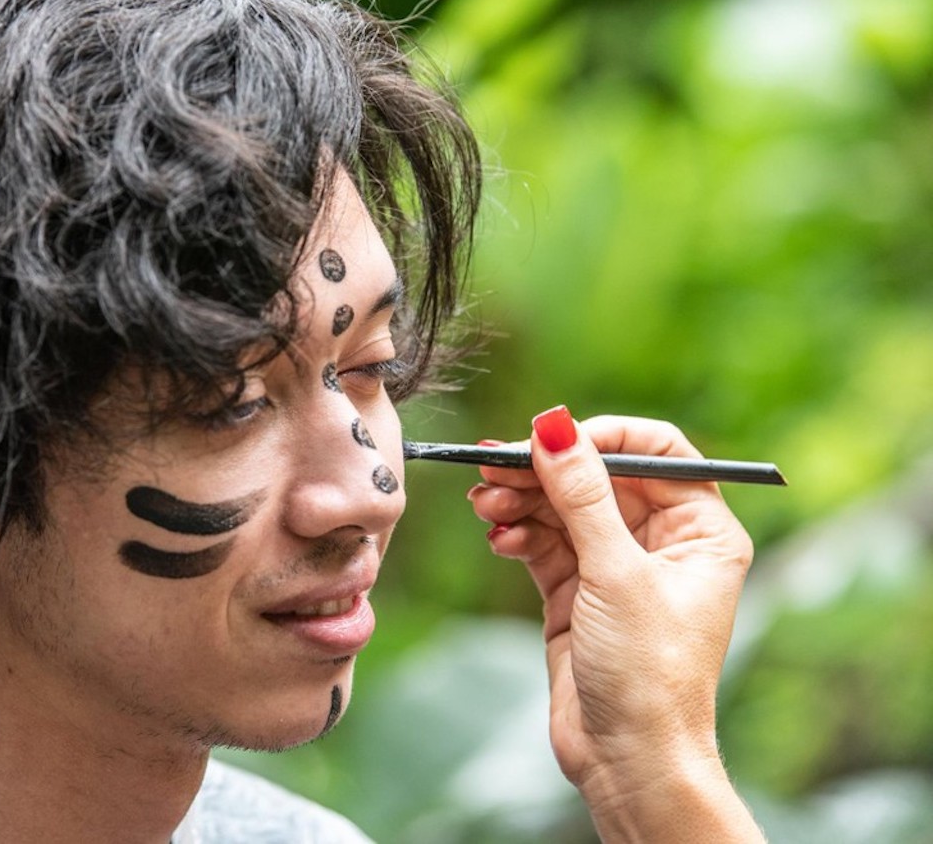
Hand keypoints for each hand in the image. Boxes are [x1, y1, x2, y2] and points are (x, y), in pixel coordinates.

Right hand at [466, 406, 763, 840]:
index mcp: (700, 530)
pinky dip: (518, 535)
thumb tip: (554, 425)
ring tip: (487, 504)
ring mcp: (615, 568)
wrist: (627, 761)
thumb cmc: (649, 674)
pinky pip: (543, 543)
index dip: (603, 438)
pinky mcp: (576, 593)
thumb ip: (581, 494)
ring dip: (522, 501)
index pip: (654, 453)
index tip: (553, 440)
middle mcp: (661, 543)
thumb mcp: (615, 573)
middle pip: (597, 478)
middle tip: (495, 465)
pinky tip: (500, 538)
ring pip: (562, 509)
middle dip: (545, 471)